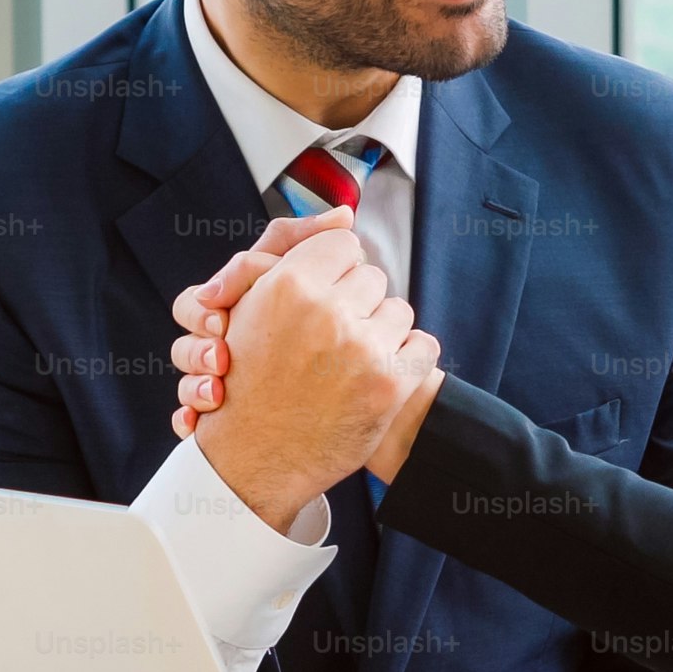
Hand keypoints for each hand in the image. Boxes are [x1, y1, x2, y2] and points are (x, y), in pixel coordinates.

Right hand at [173, 220, 440, 528]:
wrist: (256, 458)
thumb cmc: (249, 375)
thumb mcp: (249, 302)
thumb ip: (290, 246)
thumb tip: (348, 213)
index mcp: (288, 284)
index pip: (344, 243)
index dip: (334, 270)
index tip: (322, 295)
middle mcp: (326, 312)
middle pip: (372, 276)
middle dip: (357, 303)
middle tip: (329, 337)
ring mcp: (362, 349)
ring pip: (399, 310)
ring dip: (382, 332)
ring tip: (348, 361)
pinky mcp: (390, 385)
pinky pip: (423, 344)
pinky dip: (407, 359)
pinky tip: (375, 377)